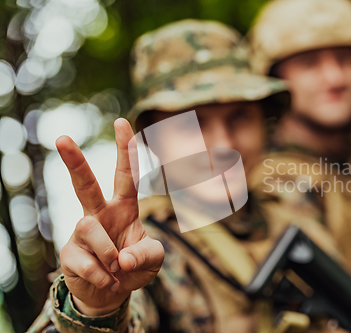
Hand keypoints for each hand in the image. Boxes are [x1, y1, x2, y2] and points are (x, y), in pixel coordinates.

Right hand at [57, 119, 163, 315]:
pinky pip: (84, 261)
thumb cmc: (135, 266)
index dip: (126, 150)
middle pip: (85, 184)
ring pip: (89, 228)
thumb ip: (147, 255)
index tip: (122, 122)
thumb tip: (122, 259)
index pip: (125, 174)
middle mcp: (100, 214)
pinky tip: (108, 280)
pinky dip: (102, 275)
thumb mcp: (154, 259)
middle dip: (75, 161)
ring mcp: (82, 233)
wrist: (112, 293)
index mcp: (124, 208)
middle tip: (62, 138)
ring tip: (117, 270)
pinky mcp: (69, 254)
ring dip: (108, 253)